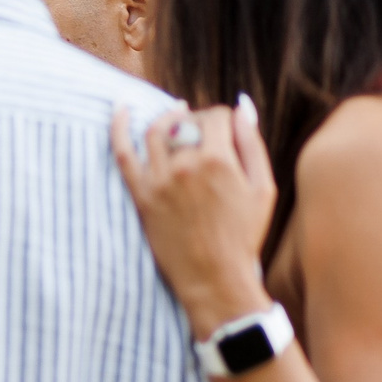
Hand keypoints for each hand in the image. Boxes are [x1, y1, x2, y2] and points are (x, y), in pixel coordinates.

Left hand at [112, 98, 280, 338]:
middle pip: (188, 122)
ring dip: (167, 119)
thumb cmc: (244, 234)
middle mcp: (186, 165)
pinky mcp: (141, 195)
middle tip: (203, 133)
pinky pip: (123, 153)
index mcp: (219, 160)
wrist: (214, 277)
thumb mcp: (262, 187)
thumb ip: (251, 143)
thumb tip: (242, 105)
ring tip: (174, 118)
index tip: (225, 130)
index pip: (216, 116)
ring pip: (157, 131)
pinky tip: (121, 109)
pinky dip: (119, 127)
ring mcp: (159, 180)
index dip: (223, 119)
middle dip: (198, 121)